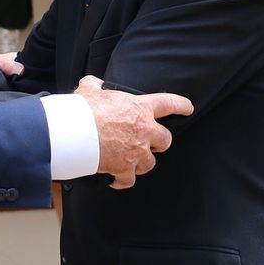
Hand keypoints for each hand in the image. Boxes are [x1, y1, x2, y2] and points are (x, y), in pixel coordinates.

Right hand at [75, 75, 193, 189]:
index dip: (181, 105)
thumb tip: (94, 83)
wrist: (75, 133)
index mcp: (140, 109)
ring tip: (130, 161)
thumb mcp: (90, 90)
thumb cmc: (84, 110)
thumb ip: (96, 85)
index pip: (169, 103)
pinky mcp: (124, 169)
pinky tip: (115, 180)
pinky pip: (129, 181)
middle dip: (160, 142)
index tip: (188, 108)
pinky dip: (122, 181)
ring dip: (141, 163)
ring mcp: (136, 152)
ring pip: (150, 163)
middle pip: (165, 140)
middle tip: (152, 143)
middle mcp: (144, 131)